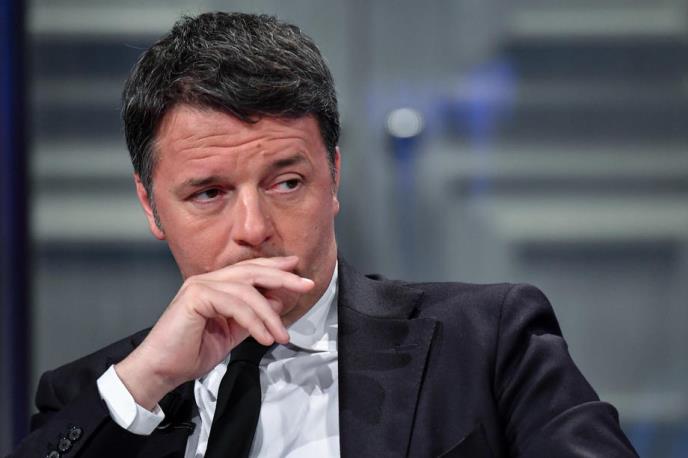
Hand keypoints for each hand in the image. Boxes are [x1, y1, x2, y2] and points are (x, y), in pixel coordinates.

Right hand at [114, 256, 313, 408]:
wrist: (160, 371)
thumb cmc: (189, 353)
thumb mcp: (230, 334)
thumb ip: (251, 318)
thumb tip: (278, 305)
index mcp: (213, 286)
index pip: (249, 270)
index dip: (274, 268)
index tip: (297, 270)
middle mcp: (206, 280)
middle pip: (251, 272)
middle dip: (282, 277)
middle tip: (306, 284)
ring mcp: (199, 286)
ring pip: (247, 291)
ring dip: (270, 315)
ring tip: (281, 335)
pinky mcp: (195, 297)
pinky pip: (235, 305)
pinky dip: (254, 321)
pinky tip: (264, 337)